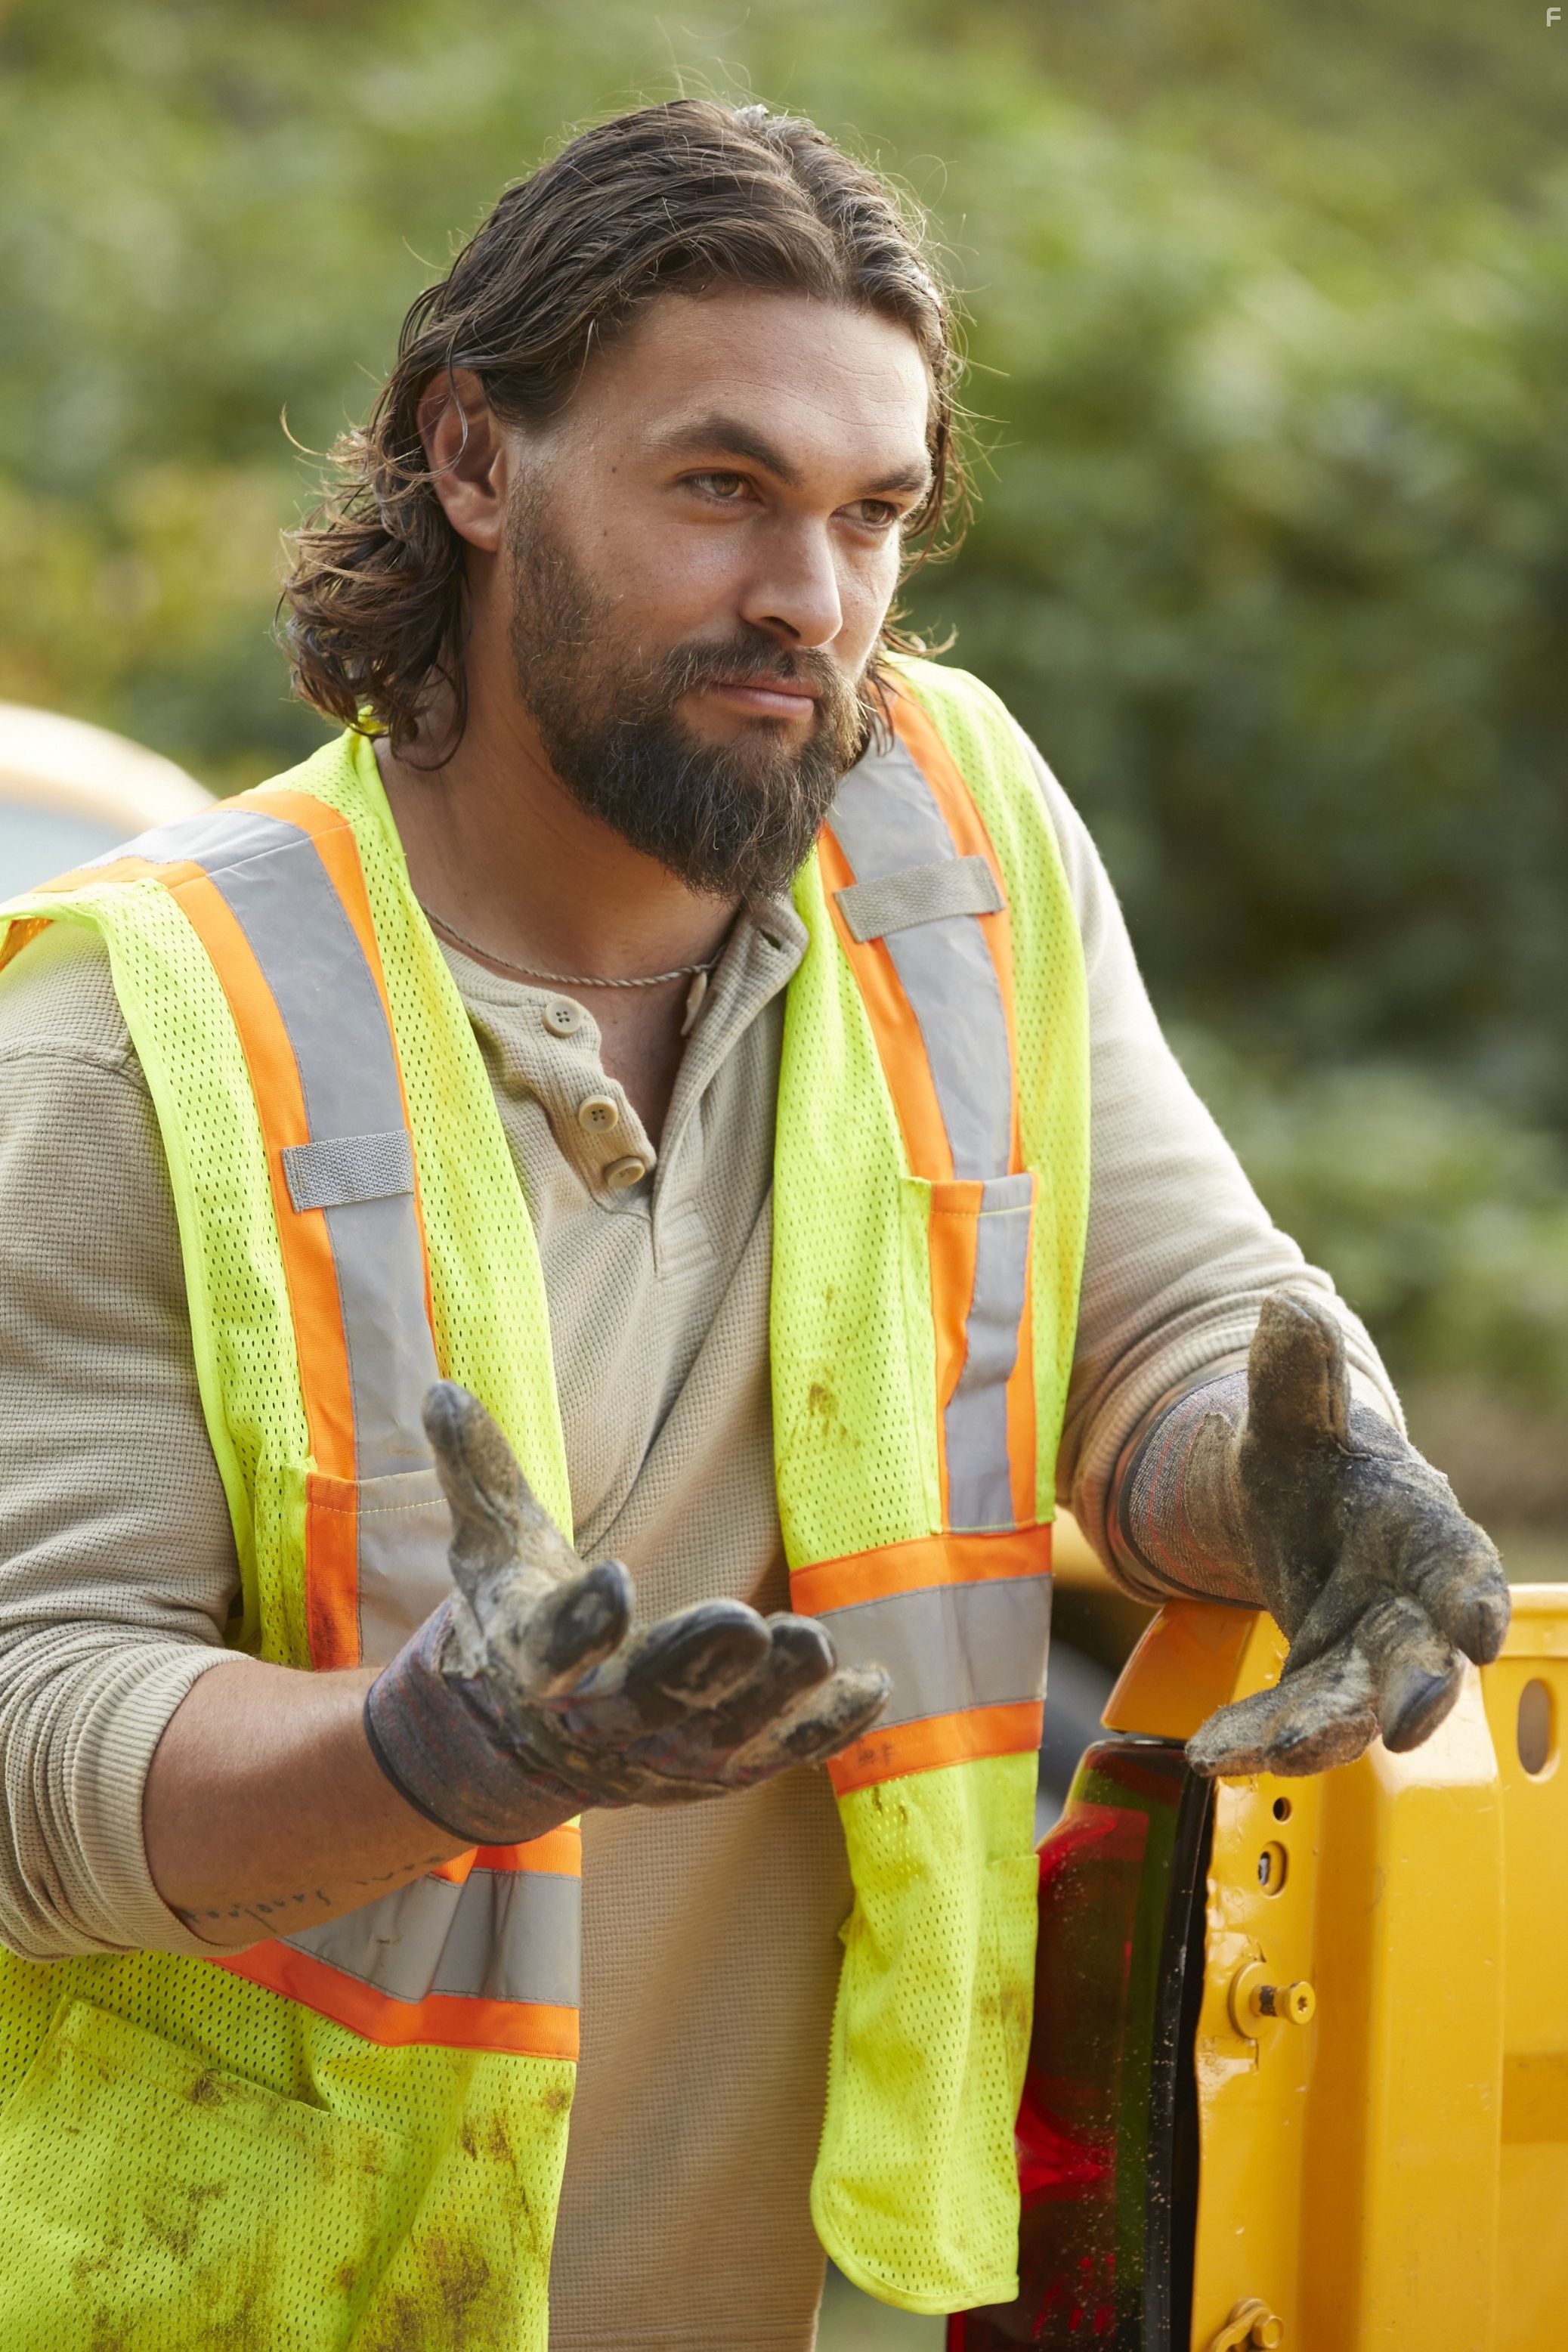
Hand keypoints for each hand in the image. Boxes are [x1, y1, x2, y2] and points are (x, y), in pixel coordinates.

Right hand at [364, 1383, 889, 1842]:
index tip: (613, 1581)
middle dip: (696, 1662)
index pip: (553, 1649)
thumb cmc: (516, 1621)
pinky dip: (824, 1728)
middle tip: (746, 1623)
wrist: (523, 1743)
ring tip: (816, 1644)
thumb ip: (480, 1474)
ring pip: (723, 1732)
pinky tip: (872, 1687)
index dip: (581, 1622)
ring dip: (774, 1695)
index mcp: (534, 1663)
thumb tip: (442, 1390)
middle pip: (648, 1698)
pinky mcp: (719, 1770)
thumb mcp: (492, 1548)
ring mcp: (663, 1754)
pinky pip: (779, 1753)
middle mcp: (597, 1720)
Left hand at [1181, 1293, 1509, 1777]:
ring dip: (1318, 1732)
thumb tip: (1291, 1308)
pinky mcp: (1320, 1687)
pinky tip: (1213, 1753)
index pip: (1458, 1562)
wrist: (1291, 1508)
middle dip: (1417, 1689)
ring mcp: (1364, 1652)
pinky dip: (1258, 1739)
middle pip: (1421, 1652)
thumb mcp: (1293, 1415)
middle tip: (1403, 1726)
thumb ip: (1297, 1376)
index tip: (1482, 1630)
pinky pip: (1296, 1719)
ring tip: (1261, 1752)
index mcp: (1416, 1525)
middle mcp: (1405, 1600)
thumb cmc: (1310, 1458)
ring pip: (1355, 1702)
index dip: (1472, 1595)